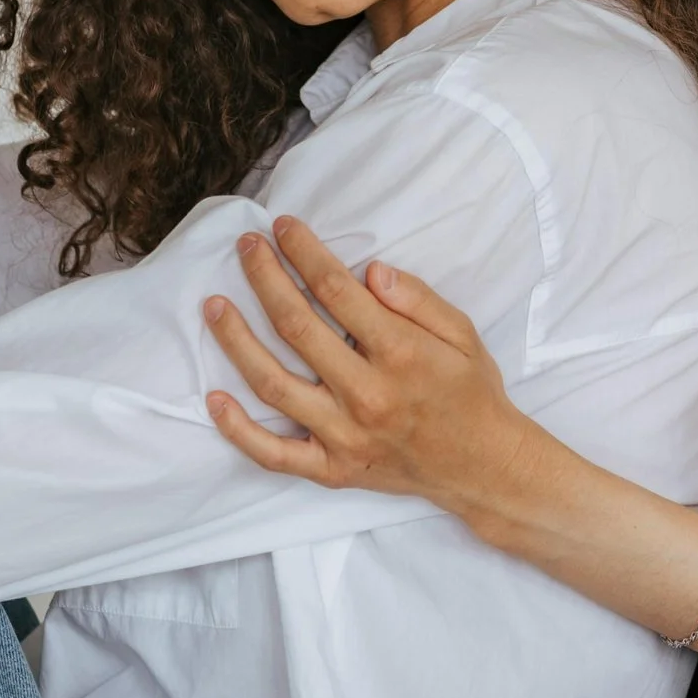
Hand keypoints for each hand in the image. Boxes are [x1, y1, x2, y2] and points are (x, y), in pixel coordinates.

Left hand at [201, 217, 544, 513]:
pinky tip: (214, 399)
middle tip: (246, 246)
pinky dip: (239, 431)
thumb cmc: (471, 393)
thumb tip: (371, 271)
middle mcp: (366, 395)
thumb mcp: (462, 334)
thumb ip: (418, 299)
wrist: (483, 467)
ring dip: (237, 341)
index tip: (284, 227)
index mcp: (401, 354)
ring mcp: (344, 436)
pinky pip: (274, 454)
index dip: (305, 253)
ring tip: (214, 305)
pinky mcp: (333, 470)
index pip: (337, 291)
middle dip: (265, 278)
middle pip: (296, 327)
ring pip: (273, 385)